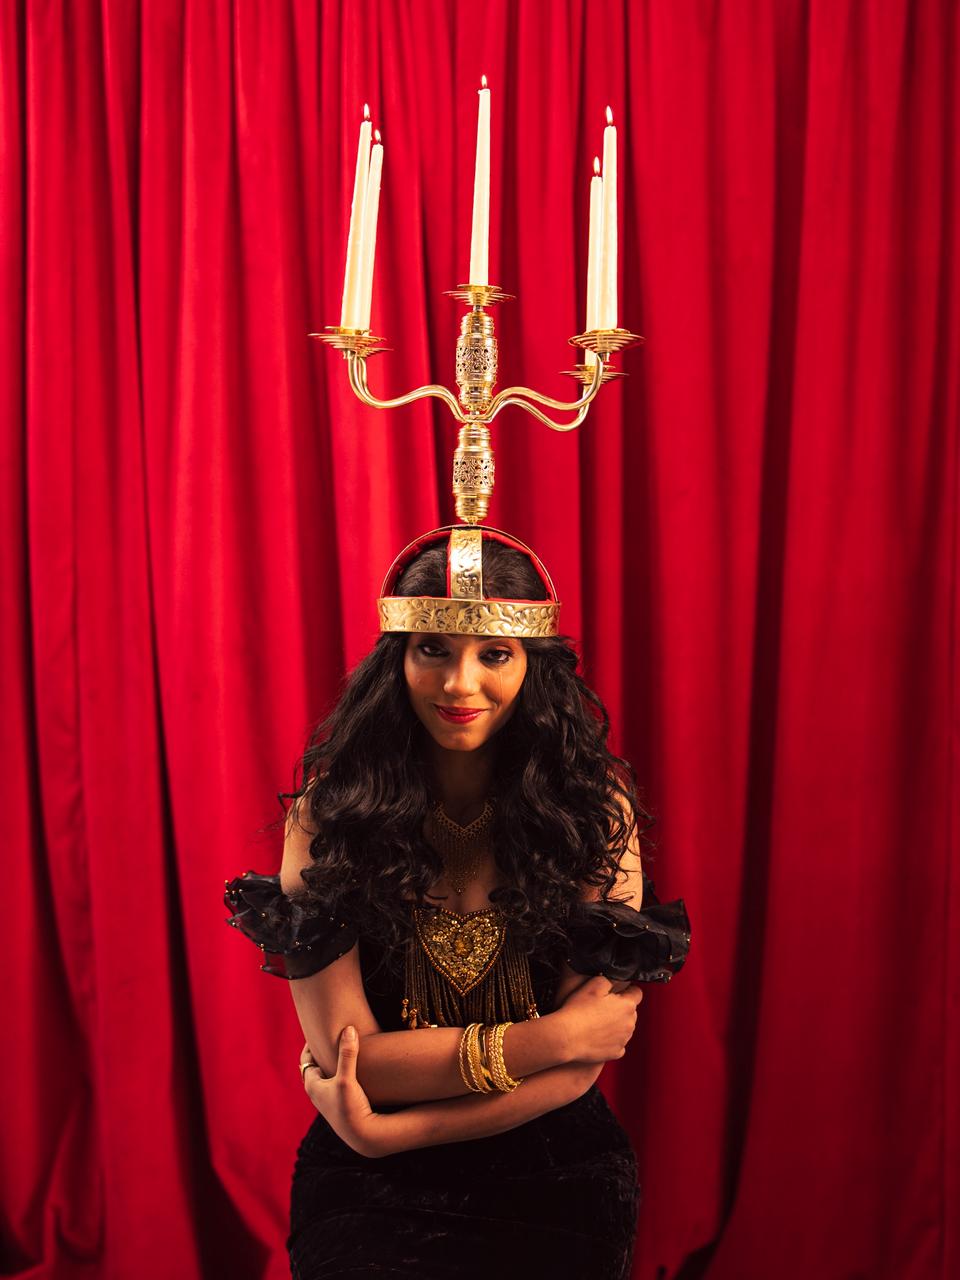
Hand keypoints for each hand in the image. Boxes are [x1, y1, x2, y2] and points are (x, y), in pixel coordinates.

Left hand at [299, 1028, 395, 1158]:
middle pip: (313, 1065)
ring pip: (324, 1074)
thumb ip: (348, 1054)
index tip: (319, 1028)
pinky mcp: (339, 1102)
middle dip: (319, 1052)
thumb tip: (349, 1029)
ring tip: (338, 1047)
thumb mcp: (347, 1079)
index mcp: (312, 1085)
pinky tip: (349, 1067)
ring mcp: (327, 1098)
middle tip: (328, 1034)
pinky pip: (333, 1081)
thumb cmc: (350, 1108)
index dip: (311, 1044)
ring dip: (329, 1062)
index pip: (306, 1058)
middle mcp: (316, 1092)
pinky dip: (337, 1071)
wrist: (362, 1135)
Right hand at [553, 974, 643, 1063]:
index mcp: (627, 1005)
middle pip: (630, 1011)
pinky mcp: (616, 1053)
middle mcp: (630, 1024)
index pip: (637, 993)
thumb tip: (615, 980)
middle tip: (601, 1006)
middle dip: (620, 1007)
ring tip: (596, 1021)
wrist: (567, 1037)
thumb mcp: (593, 984)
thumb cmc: (578, 1010)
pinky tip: (597, 1035)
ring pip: (625, 1028)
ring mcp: (624, 1040)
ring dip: (616, 1024)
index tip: (616, 991)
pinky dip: (610, 1040)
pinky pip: (618, 1043)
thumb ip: (609, 980)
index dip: (627, 989)